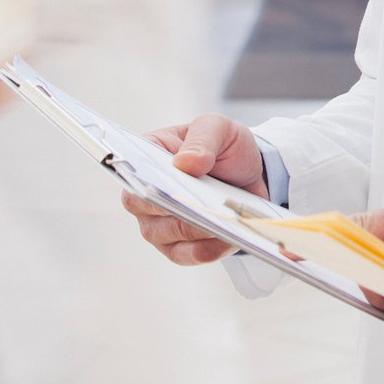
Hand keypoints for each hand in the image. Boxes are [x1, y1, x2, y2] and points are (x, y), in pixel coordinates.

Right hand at [118, 113, 265, 265]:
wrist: (249, 174)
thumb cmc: (224, 147)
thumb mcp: (218, 128)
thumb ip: (202, 139)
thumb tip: (185, 163)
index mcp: (145, 158)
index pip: (135, 174)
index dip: (147, 181)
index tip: (165, 185)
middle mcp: (144, 196)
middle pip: (151, 209)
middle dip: (181, 208)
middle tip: (206, 206)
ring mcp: (158, 225)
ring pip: (172, 234)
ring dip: (200, 230)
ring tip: (226, 222)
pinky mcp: (178, 248)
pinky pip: (190, 255)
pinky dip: (212, 248)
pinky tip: (230, 238)